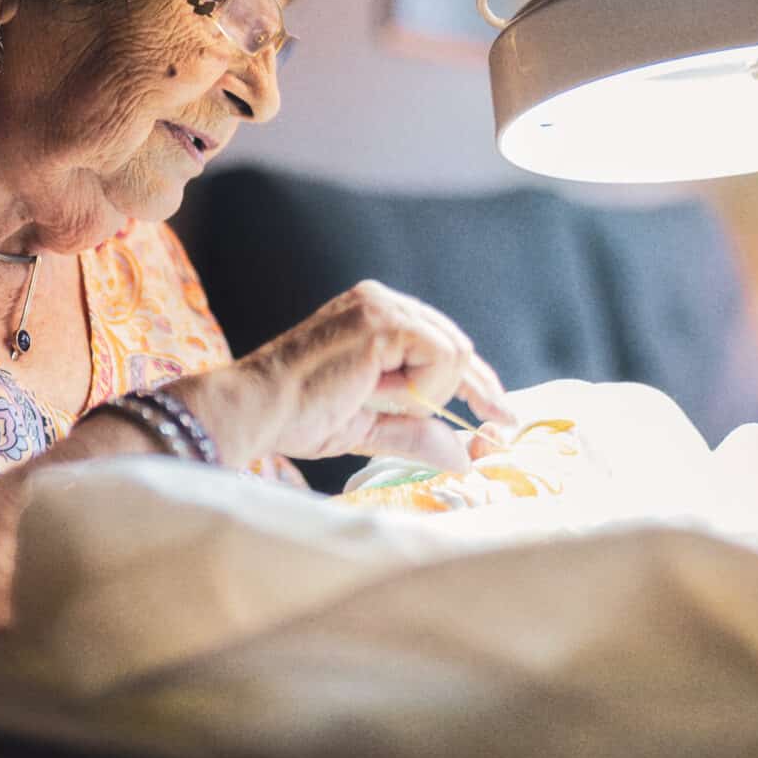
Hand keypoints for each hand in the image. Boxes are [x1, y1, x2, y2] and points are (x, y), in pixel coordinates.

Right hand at [194, 281, 510, 470]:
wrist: (256, 410)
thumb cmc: (297, 418)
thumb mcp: (369, 427)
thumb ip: (416, 433)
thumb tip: (463, 456)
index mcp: (374, 316)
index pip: (443, 344)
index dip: (476, 383)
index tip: (501, 417)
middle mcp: (380, 300)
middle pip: (458, 344)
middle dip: (479, 390)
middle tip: (499, 424)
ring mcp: (381, 305)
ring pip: (454, 351)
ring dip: (430, 395)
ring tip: (381, 405)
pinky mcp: (382, 320)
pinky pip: (440, 357)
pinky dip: (424, 389)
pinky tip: (383, 396)